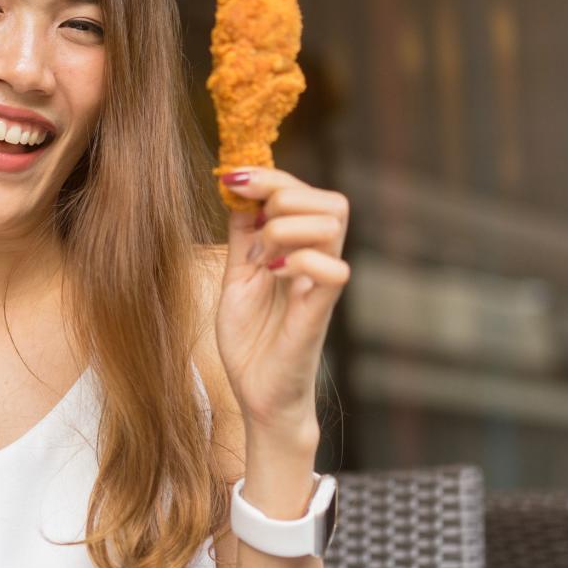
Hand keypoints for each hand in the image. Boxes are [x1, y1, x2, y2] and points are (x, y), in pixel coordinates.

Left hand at [215, 167, 349, 435]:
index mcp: (299, 248)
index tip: (232, 178)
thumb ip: (242, 235)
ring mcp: (322, 285)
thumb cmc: (251, 337)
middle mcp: (318, 261)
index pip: (304, 191)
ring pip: (332, 224)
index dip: (271, 176)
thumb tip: (238, 189)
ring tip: (262, 258)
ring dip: (286, 228)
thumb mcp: (237, 275)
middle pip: (331, 199)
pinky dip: (301, 262)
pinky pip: (335, 271)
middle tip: (254, 229)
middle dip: (283, 195)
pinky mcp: (320, 312)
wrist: (256, 392)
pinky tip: (273, 275)